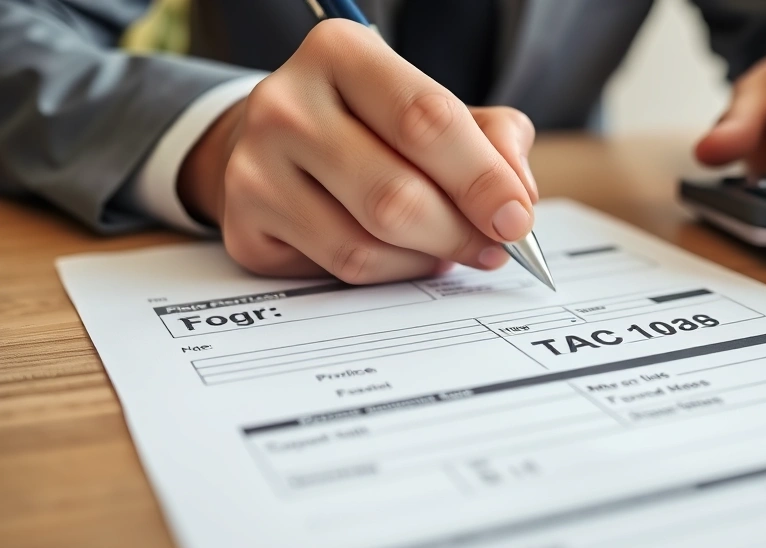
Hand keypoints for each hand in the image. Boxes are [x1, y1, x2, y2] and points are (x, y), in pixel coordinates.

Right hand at [178, 19, 537, 282]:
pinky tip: (403, 255)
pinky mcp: (244, 227)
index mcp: (340, 53)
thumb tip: (517, 198)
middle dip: (459, 232)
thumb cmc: (373, 124)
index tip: (517, 219)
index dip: (482, 178)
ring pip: (366, 244)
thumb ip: (492, 138)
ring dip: (426, 258)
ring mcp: (254, 168)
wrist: (283, 145)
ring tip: (448, 248)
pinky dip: (389, 274)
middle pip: (394, 194)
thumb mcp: (435, 106)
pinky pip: (338, 270)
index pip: (425, 118)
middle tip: (495, 248)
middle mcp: (285, 104)